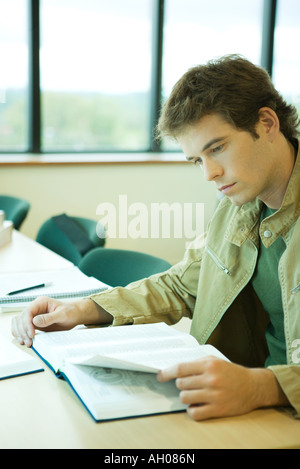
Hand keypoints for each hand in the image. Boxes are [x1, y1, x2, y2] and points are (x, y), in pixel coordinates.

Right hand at [11, 296, 111, 346]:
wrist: (75, 315)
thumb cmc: (71, 311)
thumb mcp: (63, 314)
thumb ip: (49, 317)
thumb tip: (35, 321)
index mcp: (41, 302)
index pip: (28, 312)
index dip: (26, 324)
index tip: (32, 334)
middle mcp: (35, 308)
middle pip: (20, 318)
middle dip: (22, 331)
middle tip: (29, 341)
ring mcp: (33, 316)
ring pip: (18, 323)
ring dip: (20, 333)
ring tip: (26, 343)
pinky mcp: (34, 324)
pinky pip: (22, 328)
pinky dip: (21, 334)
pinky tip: (24, 340)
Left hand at [157, 357, 288, 419]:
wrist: (253, 386)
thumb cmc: (232, 372)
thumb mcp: (215, 360)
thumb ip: (196, 362)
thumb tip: (176, 369)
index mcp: (209, 365)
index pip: (180, 368)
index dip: (167, 372)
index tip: (160, 376)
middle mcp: (211, 379)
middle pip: (181, 384)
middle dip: (181, 385)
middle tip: (190, 385)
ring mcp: (214, 395)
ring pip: (185, 398)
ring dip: (186, 397)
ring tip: (195, 395)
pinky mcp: (218, 409)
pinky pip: (194, 413)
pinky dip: (192, 410)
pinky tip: (198, 405)